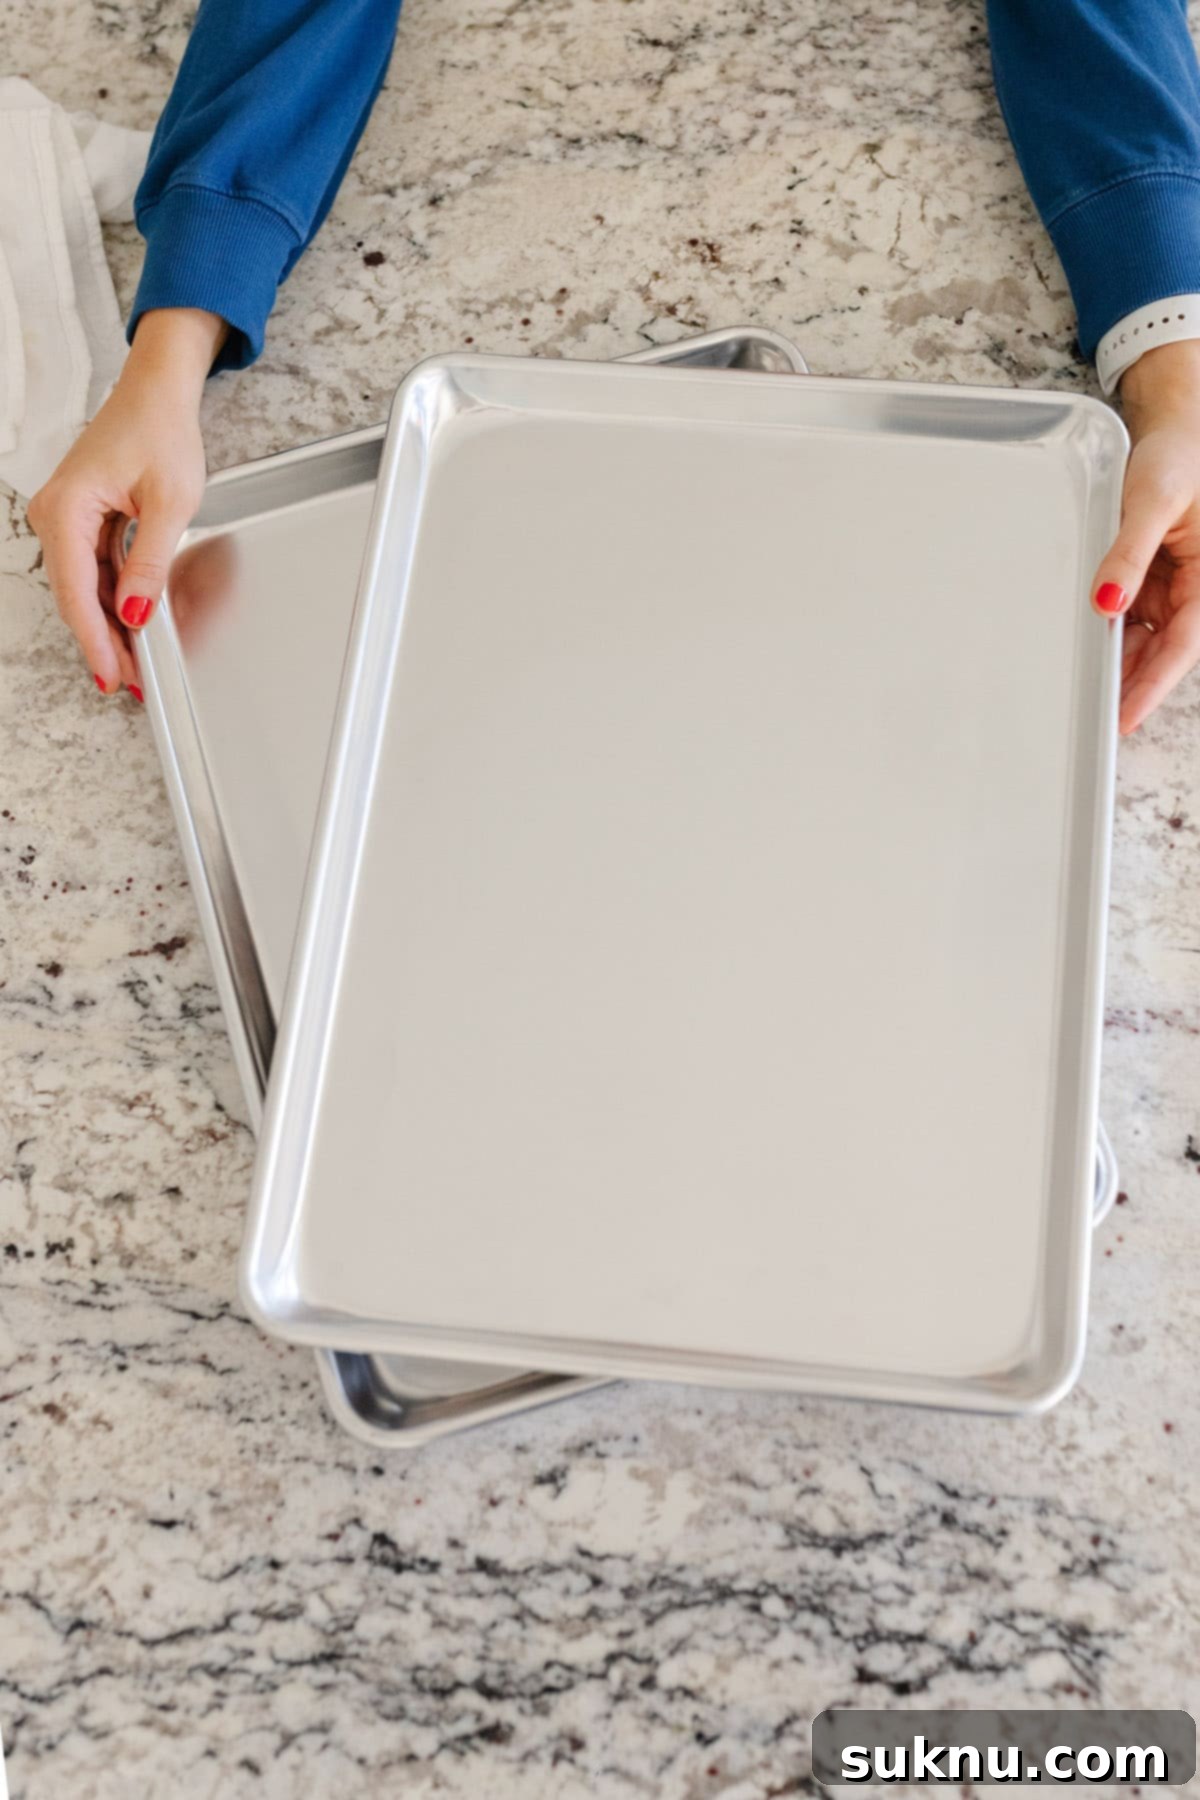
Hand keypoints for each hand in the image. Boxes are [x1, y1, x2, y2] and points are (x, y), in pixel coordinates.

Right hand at [26, 309, 227, 697]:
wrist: (158, 393)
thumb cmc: (160, 430)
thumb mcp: (168, 503)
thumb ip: (149, 563)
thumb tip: (134, 612)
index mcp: (67, 509)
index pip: (76, 593)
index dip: (95, 641)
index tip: (111, 675)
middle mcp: (56, 515)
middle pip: (78, 597)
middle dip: (105, 641)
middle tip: (134, 681)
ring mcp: (67, 519)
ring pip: (86, 589)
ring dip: (111, 624)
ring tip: (139, 661)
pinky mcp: (83, 521)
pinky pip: (95, 571)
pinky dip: (115, 599)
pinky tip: (134, 623)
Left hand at [1092, 339, 1199, 734]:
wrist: (1178, 429)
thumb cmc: (1179, 456)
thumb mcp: (1154, 500)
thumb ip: (1129, 551)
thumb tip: (1107, 602)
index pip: (1182, 643)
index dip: (1153, 684)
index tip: (1125, 716)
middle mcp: (1194, 588)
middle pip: (1162, 650)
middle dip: (1131, 684)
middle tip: (1093, 719)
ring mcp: (1171, 587)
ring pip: (1144, 639)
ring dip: (1118, 664)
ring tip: (1082, 693)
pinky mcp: (1150, 580)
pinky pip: (1130, 618)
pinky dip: (1109, 635)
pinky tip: (1084, 651)